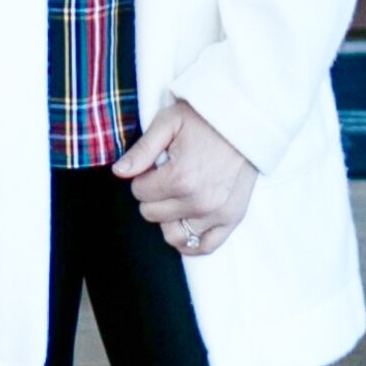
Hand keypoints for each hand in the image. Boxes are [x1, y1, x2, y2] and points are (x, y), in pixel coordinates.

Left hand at [117, 98, 256, 258]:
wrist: (246, 121)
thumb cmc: (205, 119)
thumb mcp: (168, 123)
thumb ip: (142, 150)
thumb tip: (118, 172)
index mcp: (180, 178)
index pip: (139, 193)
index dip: (142, 178)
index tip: (154, 166)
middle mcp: (198, 202)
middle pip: (152, 214)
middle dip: (152, 196)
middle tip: (165, 178)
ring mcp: (217, 213)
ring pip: (173, 235)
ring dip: (168, 218)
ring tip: (175, 199)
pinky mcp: (232, 218)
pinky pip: (204, 246)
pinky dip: (190, 240)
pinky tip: (185, 223)